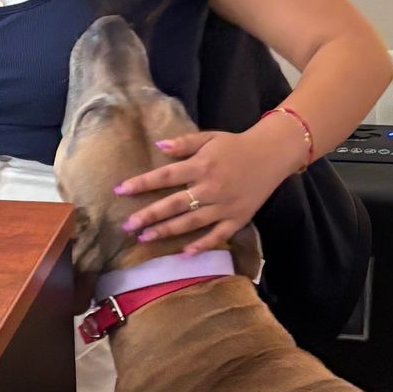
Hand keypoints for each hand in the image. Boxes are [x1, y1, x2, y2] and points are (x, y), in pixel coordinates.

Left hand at [111, 124, 290, 247]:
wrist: (273, 154)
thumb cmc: (236, 145)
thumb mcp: (209, 137)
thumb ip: (184, 143)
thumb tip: (159, 146)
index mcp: (201, 166)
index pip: (165, 176)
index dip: (141, 183)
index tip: (120, 190)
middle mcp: (210, 188)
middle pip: (174, 204)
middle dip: (148, 215)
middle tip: (127, 226)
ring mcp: (224, 206)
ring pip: (191, 222)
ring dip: (167, 231)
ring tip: (144, 238)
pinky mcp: (237, 219)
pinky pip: (217, 236)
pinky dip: (201, 246)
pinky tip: (184, 254)